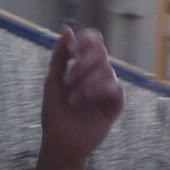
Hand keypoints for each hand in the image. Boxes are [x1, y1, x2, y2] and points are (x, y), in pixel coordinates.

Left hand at [41, 27, 124, 169]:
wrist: (60, 141)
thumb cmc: (55, 112)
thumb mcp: (53, 80)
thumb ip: (60, 55)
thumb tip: (67, 28)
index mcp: (84, 66)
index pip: (94, 42)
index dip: (87, 39)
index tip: (74, 47)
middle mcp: (98, 74)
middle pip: (101, 52)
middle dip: (82, 63)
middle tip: (67, 80)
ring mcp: (107, 89)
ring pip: (107, 70)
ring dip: (86, 83)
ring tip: (73, 100)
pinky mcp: (115, 105)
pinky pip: (116, 88)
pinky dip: (100, 90)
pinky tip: (87, 98)